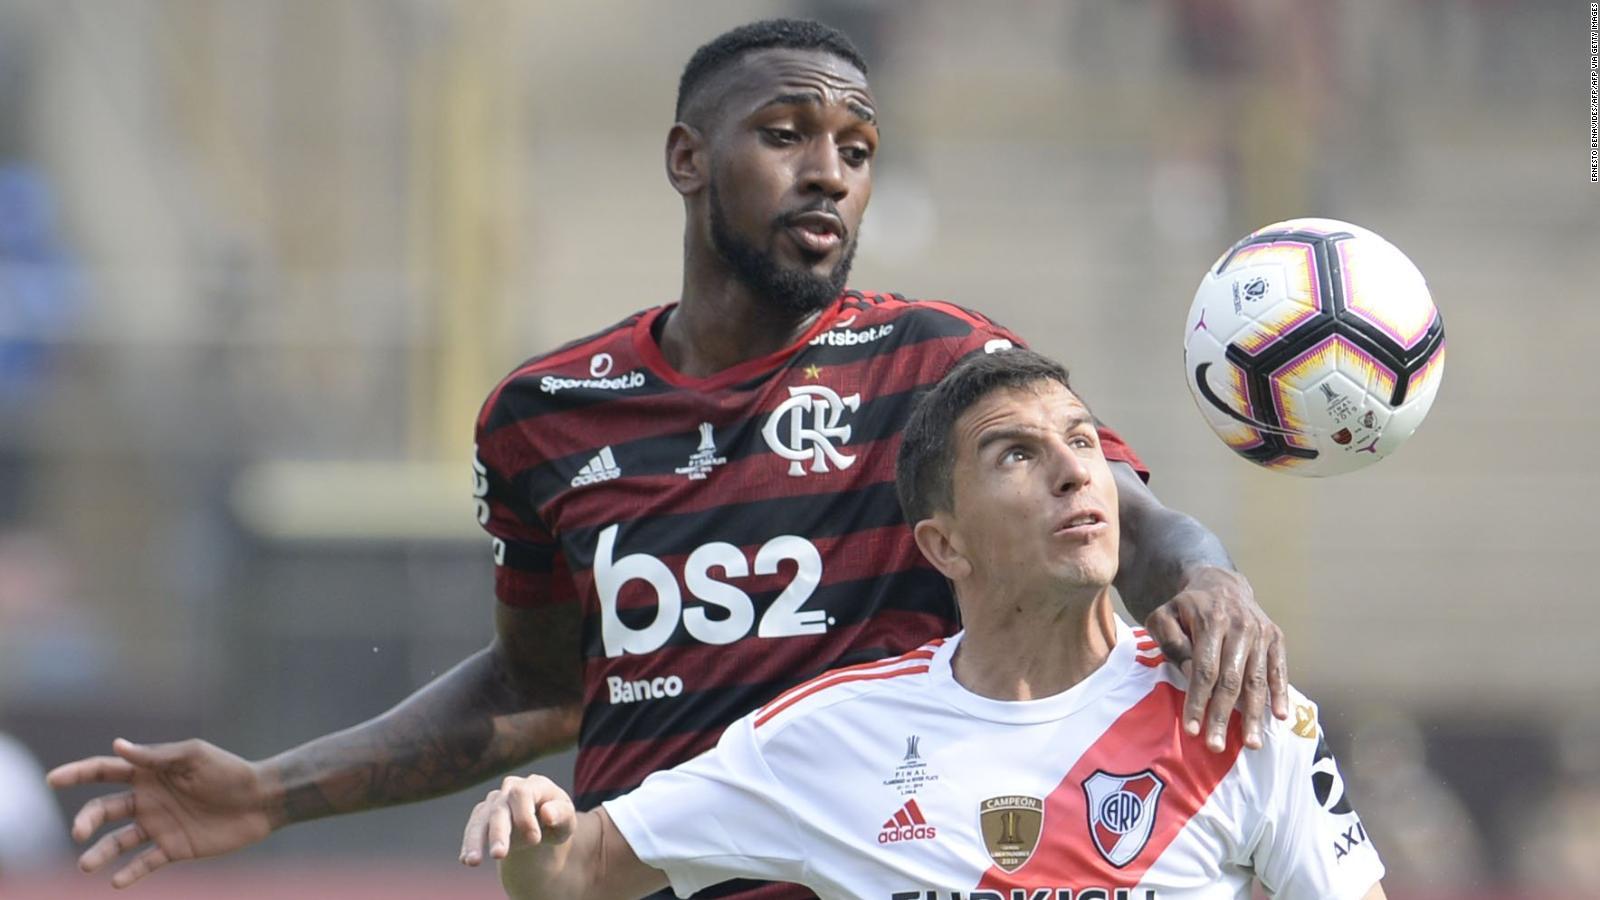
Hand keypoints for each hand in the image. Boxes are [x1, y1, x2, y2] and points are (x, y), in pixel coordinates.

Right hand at [46, 738, 275, 887]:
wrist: (261, 800)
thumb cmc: (229, 771)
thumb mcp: (194, 756)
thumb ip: (156, 756)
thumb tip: (117, 746)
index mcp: (149, 773)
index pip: (105, 771)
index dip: (77, 774)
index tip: (53, 779)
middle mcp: (148, 800)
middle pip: (103, 810)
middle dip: (86, 820)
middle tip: (79, 831)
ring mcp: (159, 826)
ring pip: (117, 842)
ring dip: (100, 853)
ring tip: (86, 863)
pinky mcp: (173, 849)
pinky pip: (144, 863)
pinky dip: (129, 873)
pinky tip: (117, 880)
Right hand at [460, 774, 575, 866]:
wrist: (542, 823)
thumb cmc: (557, 819)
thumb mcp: (567, 819)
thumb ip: (561, 814)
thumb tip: (547, 814)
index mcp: (533, 785)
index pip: (522, 794)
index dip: (525, 816)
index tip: (534, 840)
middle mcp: (510, 789)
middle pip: (499, 808)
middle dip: (498, 832)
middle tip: (499, 855)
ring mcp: (494, 802)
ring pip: (480, 819)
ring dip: (475, 841)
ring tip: (473, 861)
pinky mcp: (483, 816)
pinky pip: (473, 829)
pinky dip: (469, 844)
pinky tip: (465, 860)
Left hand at [1141, 566, 1287, 751]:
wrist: (1221, 585)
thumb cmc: (1186, 608)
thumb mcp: (1164, 615)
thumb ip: (1170, 641)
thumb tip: (1190, 673)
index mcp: (1210, 621)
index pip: (1204, 669)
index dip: (1199, 701)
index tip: (1192, 730)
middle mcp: (1240, 626)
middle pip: (1232, 680)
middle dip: (1223, 716)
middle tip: (1216, 746)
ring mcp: (1261, 632)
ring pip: (1257, 679)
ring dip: (1255, 714)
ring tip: (1252, 744)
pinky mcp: (1276, 638)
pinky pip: (1279, 670)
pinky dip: (1281, 693)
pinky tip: (1280, 717)